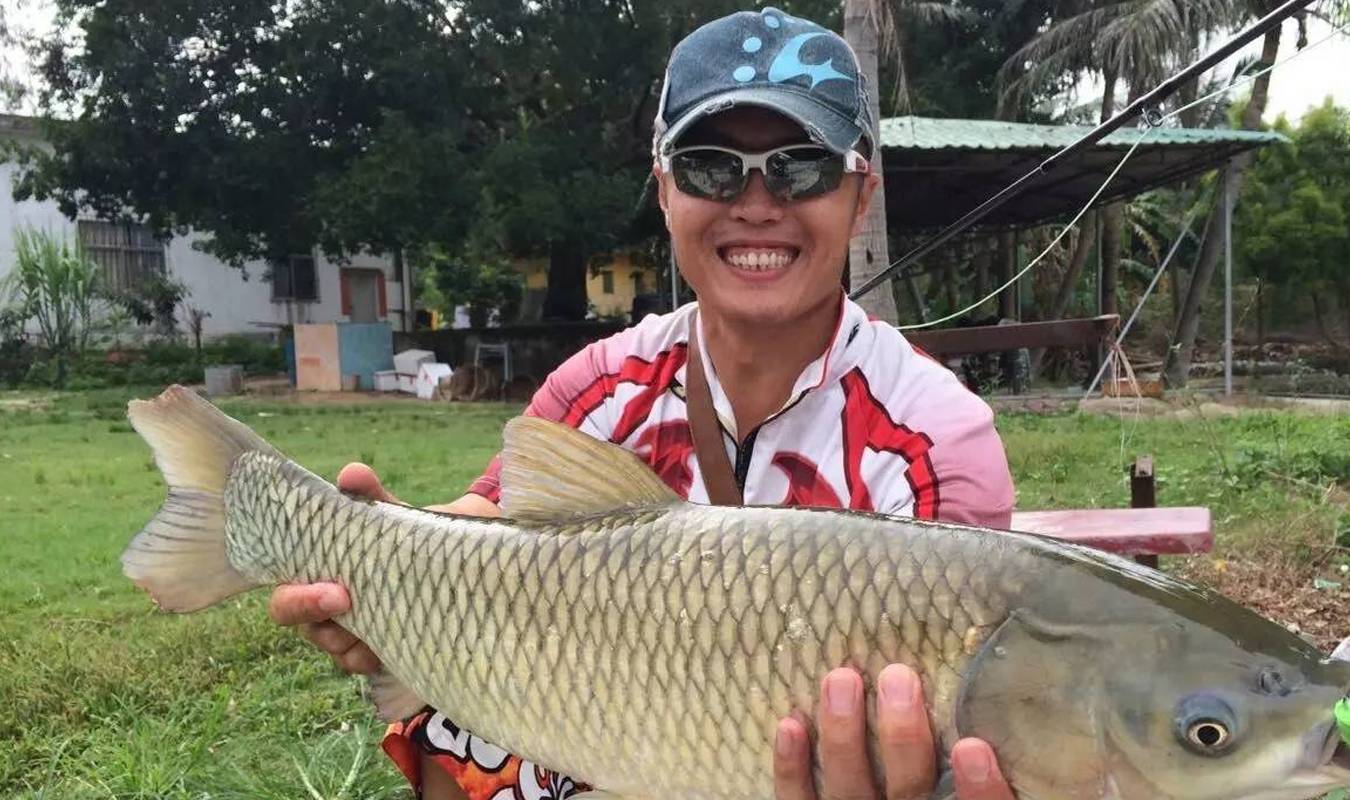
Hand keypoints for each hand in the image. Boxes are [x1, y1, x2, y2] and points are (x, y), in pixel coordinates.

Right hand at [266, 463, 393, 675]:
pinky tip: (395, 646)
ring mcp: (355, 634)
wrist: (458, 559)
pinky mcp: (384, 650)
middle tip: (348, 602)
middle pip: (308, 630)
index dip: (298, 600)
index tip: (335, 591)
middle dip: (319, 619)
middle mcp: (331, 611)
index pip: (287, 597)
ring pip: (338, 651)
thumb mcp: (393, 516)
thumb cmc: (409, 536)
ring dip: (351, 643)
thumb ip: (371, 497)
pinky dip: (378, 657)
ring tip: (382, 625)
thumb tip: (352, 474)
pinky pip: (370, 664)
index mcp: (320, 577)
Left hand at [773, 665, 1013, 799]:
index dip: (980, 789)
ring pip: (848, 792)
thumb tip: (990, 719)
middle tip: (898, 677)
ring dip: (843, 735)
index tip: (973, 745)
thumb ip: (981, 780)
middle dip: (901, 738)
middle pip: (907, 794)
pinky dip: (791, 767)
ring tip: (841, 678)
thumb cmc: (932, 794)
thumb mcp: (963, 794)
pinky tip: (791, 723)